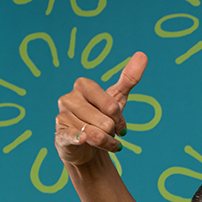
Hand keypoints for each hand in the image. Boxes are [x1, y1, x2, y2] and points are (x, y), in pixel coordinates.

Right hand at [54, 52, 146, 166]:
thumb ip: (129, 79)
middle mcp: (68, 98)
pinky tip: (83, 140)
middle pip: (105, 122)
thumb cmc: (101, 119)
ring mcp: (62, 116)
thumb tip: (143, 54)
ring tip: (102, 142)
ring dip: (106, 143)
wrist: (87, 146)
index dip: (119, 119)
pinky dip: (81, 139)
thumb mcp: (117, 99)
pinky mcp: (59, 135)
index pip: (112, 106)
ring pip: (96, 134)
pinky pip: (74, 137)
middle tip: (108, 132)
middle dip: (112, 132)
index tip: (117, 121)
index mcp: (83, 85)